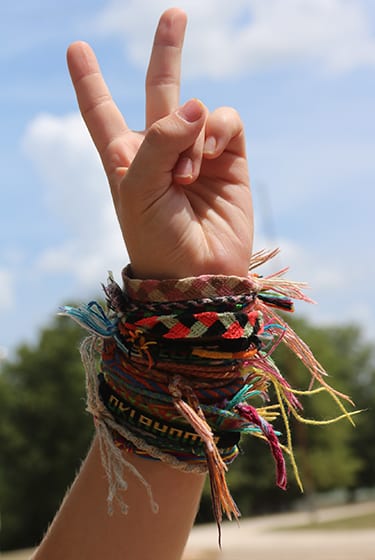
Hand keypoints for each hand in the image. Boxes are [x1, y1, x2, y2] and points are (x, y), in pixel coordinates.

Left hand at [67, 8, 252, 278]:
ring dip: (190, 135)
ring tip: (187, 176)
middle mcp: (161, 149)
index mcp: (125, 157)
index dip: (89, 81)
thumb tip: (197, 104)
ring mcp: (197, 151)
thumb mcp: (138, 189)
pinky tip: (210, 155)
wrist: (198, 273)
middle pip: (159, 89)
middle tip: (174, 15)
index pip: (101, 112)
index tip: (76, 49)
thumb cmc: (156, 238)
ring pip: (196, 109)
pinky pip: (224, 121)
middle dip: (166, 52)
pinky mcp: (229, 157)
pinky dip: (216, 130)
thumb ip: (160, 140)